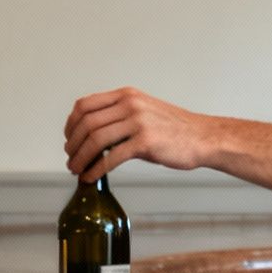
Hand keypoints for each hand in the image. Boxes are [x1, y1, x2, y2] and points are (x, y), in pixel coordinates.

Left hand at [63, 87, 214, 182]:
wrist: (202, 137)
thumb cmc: (173, 128)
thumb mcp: (143, 110)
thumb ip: (119, 116)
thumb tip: (92, 134)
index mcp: (126, 95)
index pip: (85, 105)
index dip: (71, 124)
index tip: (69, 139)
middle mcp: (130, 104)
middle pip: (86, 123)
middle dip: (73, 144)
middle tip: (70, 159)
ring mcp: (138, 122)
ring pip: (95, 140)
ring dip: (80, 158)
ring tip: (76, 170)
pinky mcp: (145, 142)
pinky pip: (111, 157)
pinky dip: (96, 169)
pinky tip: (91, 176)